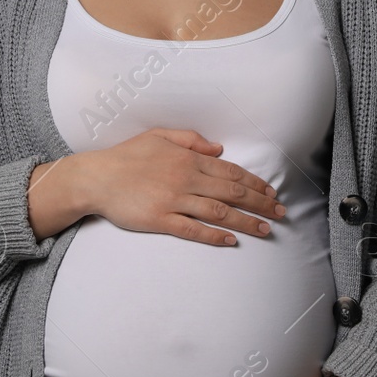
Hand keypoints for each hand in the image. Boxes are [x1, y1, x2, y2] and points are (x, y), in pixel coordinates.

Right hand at [74, 128, 285, 245]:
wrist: (96, 177)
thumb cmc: (126, 156)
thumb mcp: (159, 136)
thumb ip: (191, 140)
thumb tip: (219, 148)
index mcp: (187, 159)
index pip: (230, 171)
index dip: (254, 183)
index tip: (271, 192)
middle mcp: (185, 179)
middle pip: (231, 192)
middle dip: (260, 203)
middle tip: (280, 213)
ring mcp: (173, 200)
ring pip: (218, 212)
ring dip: (246, 222)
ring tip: (265, 230)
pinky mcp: (160, 219)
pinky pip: (192, 229)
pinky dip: (214, 235)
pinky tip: (230, 240)